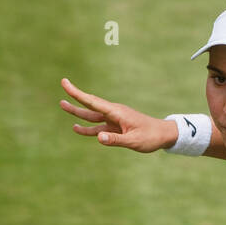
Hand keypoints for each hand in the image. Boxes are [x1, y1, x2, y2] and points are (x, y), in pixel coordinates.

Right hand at [60, 77, 177, 152]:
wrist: (163, 135)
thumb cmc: (150, 137)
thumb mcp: (134, 141)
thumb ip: (116, 139)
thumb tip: (99, 137)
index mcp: (116, 113)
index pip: (92, 102)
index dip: (77, 93)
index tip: (65, 83)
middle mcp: (113, 113)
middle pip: (90, 105)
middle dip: (75, 97)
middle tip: (62, 87)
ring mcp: (113, 119)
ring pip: (92, 115)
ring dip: (77, 112)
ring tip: (63, 105)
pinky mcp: (115, 127)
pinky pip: (98, 126)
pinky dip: (87, 127)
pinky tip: (77, 128)